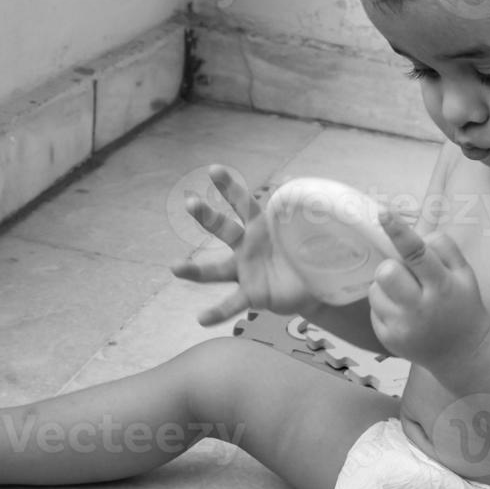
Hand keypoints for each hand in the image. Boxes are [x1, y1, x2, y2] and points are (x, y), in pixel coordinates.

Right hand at [170, 165, 317, 325]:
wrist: (314, 285)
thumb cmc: (304, 251)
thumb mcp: (307, 228)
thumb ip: (302, 207)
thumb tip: (294, 175)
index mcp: (260, 226)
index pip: (242, 203)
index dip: (229, 187)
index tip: (214, 169)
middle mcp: (246, 246)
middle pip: (223, 229)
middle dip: (207, 216)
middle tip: (190, 203)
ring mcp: (245, 271)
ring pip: (216, 271)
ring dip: (195, 270)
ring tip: (175, 268)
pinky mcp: (251, 295)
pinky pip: (231, 304)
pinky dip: (217, 312)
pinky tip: (201, 319)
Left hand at [368, 209, 489, 371]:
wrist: (464, 352)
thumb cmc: (462, 304)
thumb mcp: (465, 274)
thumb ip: (443, 248)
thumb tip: (415, 231)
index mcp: (443, 285)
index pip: (417, 253)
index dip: (398, 231)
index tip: (384, 213)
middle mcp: (421, 307)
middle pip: (386, 272)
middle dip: (392, 268)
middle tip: (406, 277)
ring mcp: (402, 326)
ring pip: (375, 289)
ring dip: (387, 287)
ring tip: (407, 297)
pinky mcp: (387, 339)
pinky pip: (373, 308)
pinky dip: (385, 306)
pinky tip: (404, 315)